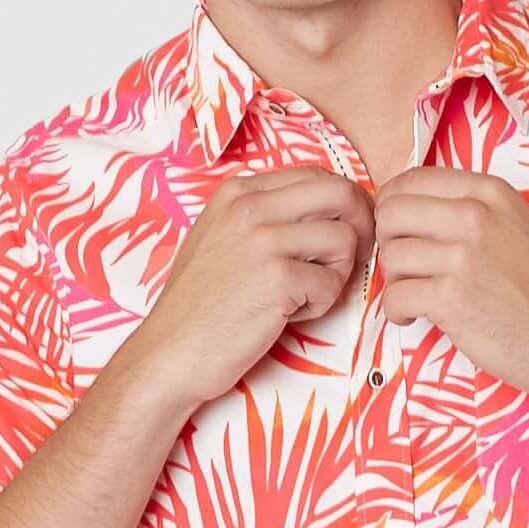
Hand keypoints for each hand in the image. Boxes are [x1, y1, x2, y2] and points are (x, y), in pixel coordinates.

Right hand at [121, 164, 372, 411]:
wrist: (169, 352)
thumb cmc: (200, 304)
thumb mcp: (221, 237)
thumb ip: (266, 216)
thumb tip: (330, 208)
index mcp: (237, 191)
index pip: (315, 175)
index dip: (342, 204)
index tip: (343, 232)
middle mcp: (248, 206)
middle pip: (340, 193)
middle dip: (358, 227)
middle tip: (348, 259)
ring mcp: (262, 240)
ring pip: (344, 238)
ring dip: (338, 272)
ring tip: (306, 293)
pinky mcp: (277, 278)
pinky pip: (331, 283)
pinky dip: (320, 304)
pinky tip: (289, 314)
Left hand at [371, 168, 528, 403]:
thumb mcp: (513, 225)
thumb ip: (468, 208)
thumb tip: (404, 204)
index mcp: (489, 193)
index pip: (413, 179)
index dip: (393, 205)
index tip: (398, 230)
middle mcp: (476, 216)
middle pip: (392, 213)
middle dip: (388, 242)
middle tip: (406, 266)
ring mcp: (463, 256)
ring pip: (391, 256)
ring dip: (395, 281)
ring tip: (418, 296)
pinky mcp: (451, 297)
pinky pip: (395, 294)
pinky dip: (398, 310)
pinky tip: (416, 316)